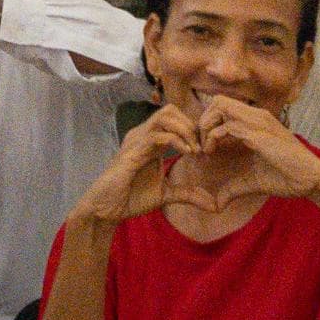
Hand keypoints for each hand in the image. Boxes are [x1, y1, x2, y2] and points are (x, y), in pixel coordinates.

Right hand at [72, 103, 201, 226]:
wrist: (106, 209)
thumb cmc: (131, 198)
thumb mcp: (166, 195)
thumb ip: (188, 194)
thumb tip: (213, 205)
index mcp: (151, 141)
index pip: (175, 118)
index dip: (193, 128)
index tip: (206, 148)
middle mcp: (143, 135)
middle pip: (171, 110)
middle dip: (191, 125)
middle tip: (202, 147)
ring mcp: (136, 140)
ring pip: (164, 116)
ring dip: (185, 129)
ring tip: (195, 149)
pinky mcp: (132, 152)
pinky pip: (156, 135)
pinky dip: (176, 140)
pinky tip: (187, 153)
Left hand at [181, 95, 319, 206]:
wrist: (312, 179)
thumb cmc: (287, 177)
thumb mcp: (253, 181)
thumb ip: (234, 188)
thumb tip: (217, 203)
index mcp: (257, 122)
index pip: (224, 107)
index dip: (209, 123)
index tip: (205, 146)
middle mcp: (257, 116)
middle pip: (218, 100)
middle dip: (203, 120)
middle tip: (201, 144)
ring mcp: (258, 122)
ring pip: (219, 106)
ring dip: (205, 126)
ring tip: (205, 148)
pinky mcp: (258, 134)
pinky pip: (226, 126)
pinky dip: (212, 138)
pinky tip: (211, 153)